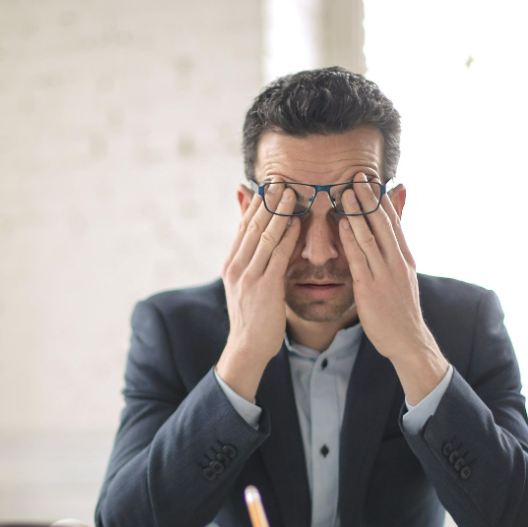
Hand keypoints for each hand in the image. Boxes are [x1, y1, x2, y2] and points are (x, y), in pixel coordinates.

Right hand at [216, 188, 301, 402]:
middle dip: (267, 201)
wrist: (247, 347)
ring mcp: (249, 276)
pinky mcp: (264, 288)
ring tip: (291, 192)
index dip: (256, 203)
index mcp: (231, 263)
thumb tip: (257, 241)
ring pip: (264, 236)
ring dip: (279, 212)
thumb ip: (251, 259)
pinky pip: (277, 256)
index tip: (269, 184)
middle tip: (281, 179)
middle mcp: (236, 266)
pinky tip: (296, 223)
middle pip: (253, 225)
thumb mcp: (245, 283)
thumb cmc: (252, 316)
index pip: (244, 225)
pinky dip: (286, 237)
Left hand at [337, 174, 448, 404]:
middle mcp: (397, 261)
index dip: (380, 198)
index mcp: (404, 257)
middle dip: (369, 198)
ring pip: (371, 236)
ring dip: (357, 213)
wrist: (407, 339)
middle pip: (383, 222)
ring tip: (346, 192)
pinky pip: (359, 258)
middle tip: (356, 176)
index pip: (393, 221)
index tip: (369, 179)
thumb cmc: (400, 307)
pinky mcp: (371, 288)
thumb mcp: (402, 274)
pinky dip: (351, 239)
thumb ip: (394, 251)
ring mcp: (385, 274)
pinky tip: (342, 224)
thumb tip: (391, 236)